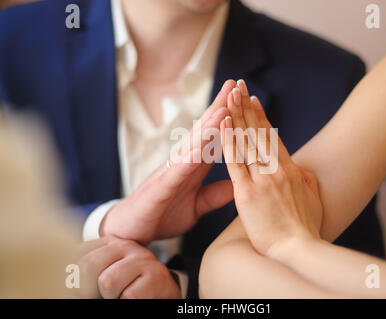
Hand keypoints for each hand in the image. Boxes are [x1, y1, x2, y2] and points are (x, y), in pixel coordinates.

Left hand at [77, 236, 180, 298]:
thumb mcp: (104, 274)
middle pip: (87, 266)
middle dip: (89, 289)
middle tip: (104, 294)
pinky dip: (128, 302)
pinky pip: (129, 295)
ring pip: (107, 282)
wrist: (163, 292)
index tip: (82, 289)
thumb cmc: (128, 287)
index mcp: (108, 242)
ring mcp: (142, 257)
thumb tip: (65, 282)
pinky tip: (138, 297)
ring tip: (123, 294)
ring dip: (112, 296)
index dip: (72, 279)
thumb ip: (85, 272)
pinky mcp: (157, 274)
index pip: (75, 255)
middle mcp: (125, 244)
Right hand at [101, 81, 236, 244]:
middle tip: (235, 85)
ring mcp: (170, 173)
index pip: (214, 137)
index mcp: (193, 166)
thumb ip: (215, 195)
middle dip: (220, 108)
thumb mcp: (196, 207)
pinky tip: (200, 147)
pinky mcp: (159, 188)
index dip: (229, 118)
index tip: (244, 98)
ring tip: (224, 107)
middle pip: (203, 131)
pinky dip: (188, 158)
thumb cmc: (162, 214)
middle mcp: (182, 163)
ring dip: (207, 126)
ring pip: (191, 145)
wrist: (129, 232)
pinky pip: (176, 171)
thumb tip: (237, 184)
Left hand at [220, 79, 322, 256]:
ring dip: (237, 116)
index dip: (261, 118)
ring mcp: (262, 179)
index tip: (253, 101)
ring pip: (246, 141)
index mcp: (291, 170)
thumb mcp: (312, 199)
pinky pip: (234, 161)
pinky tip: (223, 122)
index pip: (272, 138)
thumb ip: (305, 181)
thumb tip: (301, 170)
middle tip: (239, 86)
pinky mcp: (247, 192)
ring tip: (230, 95)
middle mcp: (277, 169)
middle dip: (247, 108)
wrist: (298, 250)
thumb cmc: (306, 229)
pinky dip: (228, 140)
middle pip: (258, 133)